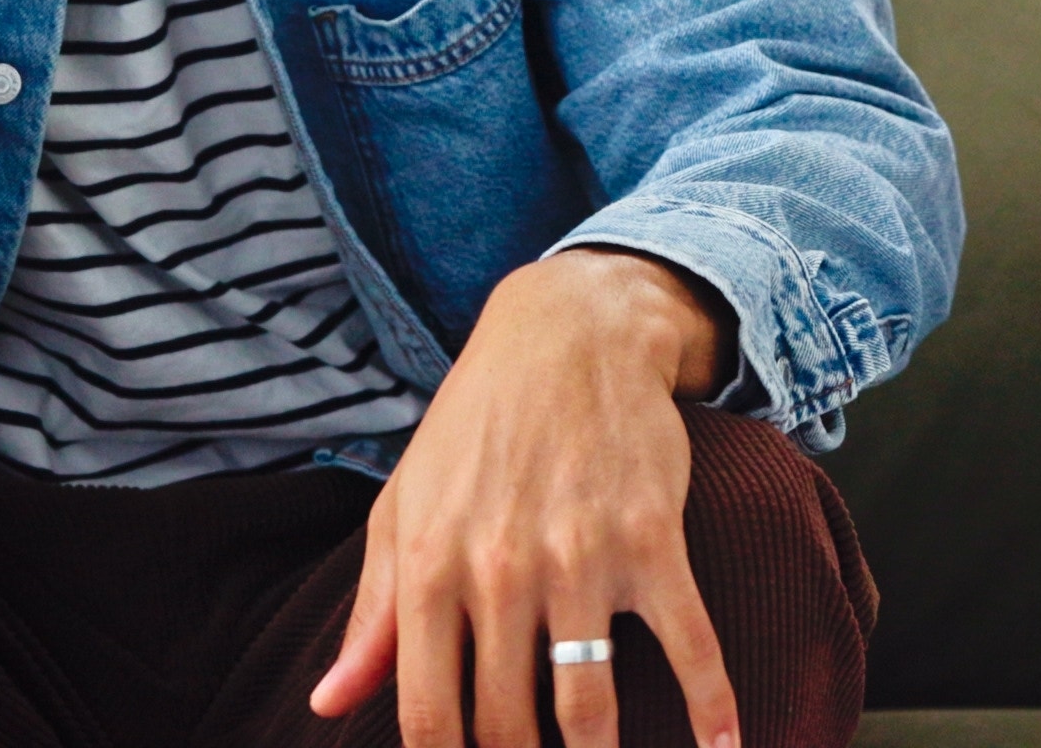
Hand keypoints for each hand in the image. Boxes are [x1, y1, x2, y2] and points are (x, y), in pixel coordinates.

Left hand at [309, 249, 740, 747]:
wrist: (570, 331)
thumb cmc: (475, 427)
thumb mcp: (403, 509)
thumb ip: (372, 615)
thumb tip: (327, 706)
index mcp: (430, 568)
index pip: (428, 714)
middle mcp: (500, 571)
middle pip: (507, 726)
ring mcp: (580, 559)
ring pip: (588, 707)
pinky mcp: (651, 541)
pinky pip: (689, 645)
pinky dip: (713, 710)